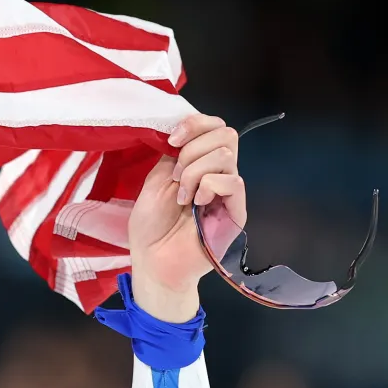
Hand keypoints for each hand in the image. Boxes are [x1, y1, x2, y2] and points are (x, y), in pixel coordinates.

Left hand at [126, 113, 247, 321]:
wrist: (153, 262)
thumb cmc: (150, 227)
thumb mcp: (155, 181)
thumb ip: (173, 155)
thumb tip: (184, 132)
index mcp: (199, 164)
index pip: (214, 127)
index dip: (195, 124)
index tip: (171, 140)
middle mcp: (218, 174)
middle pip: (226, 135)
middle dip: (193, 149)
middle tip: (175, 176)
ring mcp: (229, 192)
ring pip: (226, 155)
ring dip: (195, 171)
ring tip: (181, 196)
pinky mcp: (236, 211)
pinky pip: (233, 181)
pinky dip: (208, 185)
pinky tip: (194, 204)